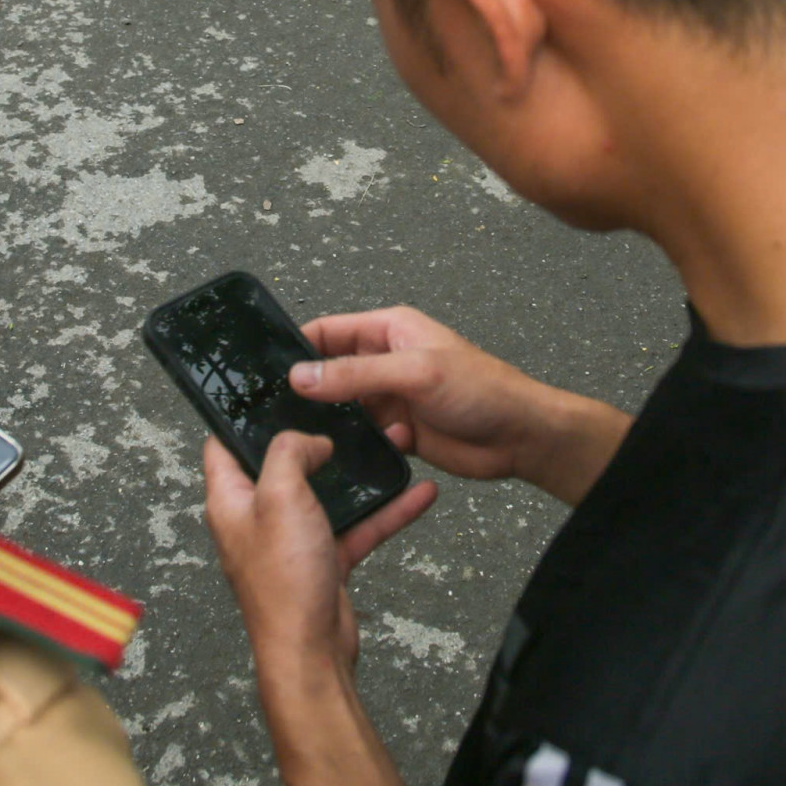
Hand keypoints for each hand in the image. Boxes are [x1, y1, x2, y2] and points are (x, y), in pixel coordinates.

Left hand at [203, 432, 436, 675]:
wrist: (312, 651)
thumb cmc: (284, 583)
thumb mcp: (279, 497)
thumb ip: (288, 454)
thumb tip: (306, 440)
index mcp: (231, 501)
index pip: (223, 446)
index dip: (241, 417)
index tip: (268, 394)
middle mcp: (257, 519)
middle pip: (281, 467)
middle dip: (311, 441)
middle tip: (338, 415)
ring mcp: (291, 541)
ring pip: (326, 495)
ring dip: (356, 475)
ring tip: (387, 446)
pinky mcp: (323, 562)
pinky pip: (356, 527)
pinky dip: (384, 512)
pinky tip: (416, 495)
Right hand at [293, 307, 632, 505]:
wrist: (521, 436)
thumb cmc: (482, 389)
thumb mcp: (416, 372)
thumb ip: (356, 374)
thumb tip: (301, 376)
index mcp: (389, 330)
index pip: (328, 331)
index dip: (297, 346)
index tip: (264, 369)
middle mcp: (384, 361)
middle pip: (330, 371)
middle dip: (307, 389)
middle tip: (272, 410)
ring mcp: (390, 398)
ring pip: (343, 407)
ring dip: (330, 421)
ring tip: (300, 436)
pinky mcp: (398, 431)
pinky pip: (362, 436)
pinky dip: (354, 444)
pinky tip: (345, 455)